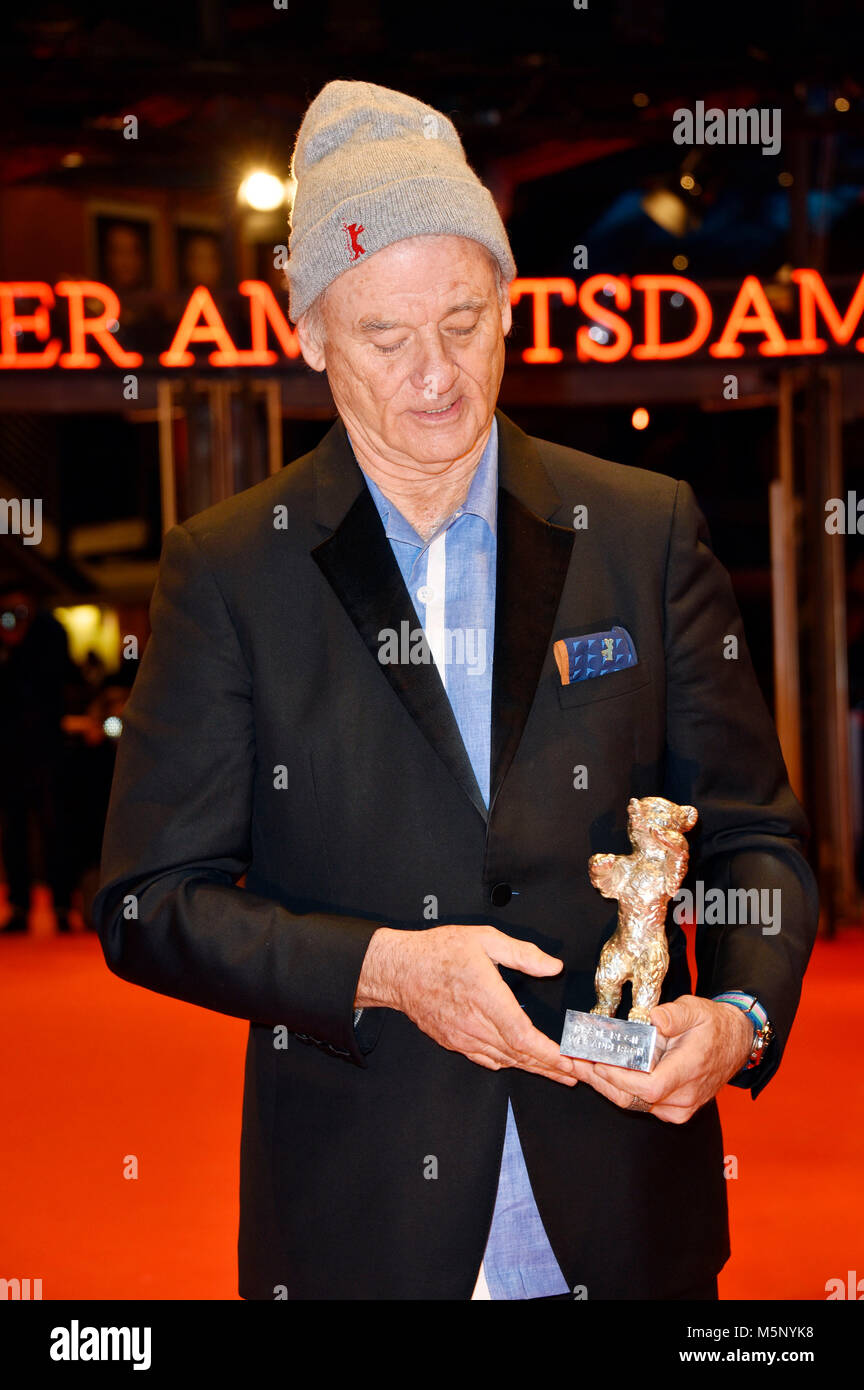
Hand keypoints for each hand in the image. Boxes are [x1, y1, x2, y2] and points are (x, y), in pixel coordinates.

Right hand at [355, 924, 579, 1085]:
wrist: (398, 969)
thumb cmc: (437, 952)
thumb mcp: (484, 939)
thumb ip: (522, 953)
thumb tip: (552, 966)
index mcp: (485, 998)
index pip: (522, 1036)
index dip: (548, 1053)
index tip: (570, 1062)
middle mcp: (474, 1023)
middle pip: (519, 1054)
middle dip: (551, 1067)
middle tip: (577, 1073)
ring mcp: (463, 1037)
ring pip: (504, 1060)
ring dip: (533, 1068)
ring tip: (559, 1074)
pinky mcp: (454, 1041)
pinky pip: (485, 1059)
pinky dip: (508, 1064)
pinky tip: (520, 1063)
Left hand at [566, 995, 753, 1122]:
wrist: (735, 1043)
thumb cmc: (714, 1025)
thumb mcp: (696, 1009)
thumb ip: (675, 1014)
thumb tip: (655, 1018)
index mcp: (689, 1071)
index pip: (649, 1086)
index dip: (620, 1078)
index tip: (597, 1062)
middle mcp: (683, 1097)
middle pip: (633, 1099)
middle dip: (600, 1080)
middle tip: (574, 1062)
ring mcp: (679, 1107)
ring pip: (633, 1104)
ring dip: (604, 1086)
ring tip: (578, 1066)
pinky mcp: (673, 1109)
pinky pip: (640, 1104)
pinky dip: (618, 1089)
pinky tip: (600, 1073)